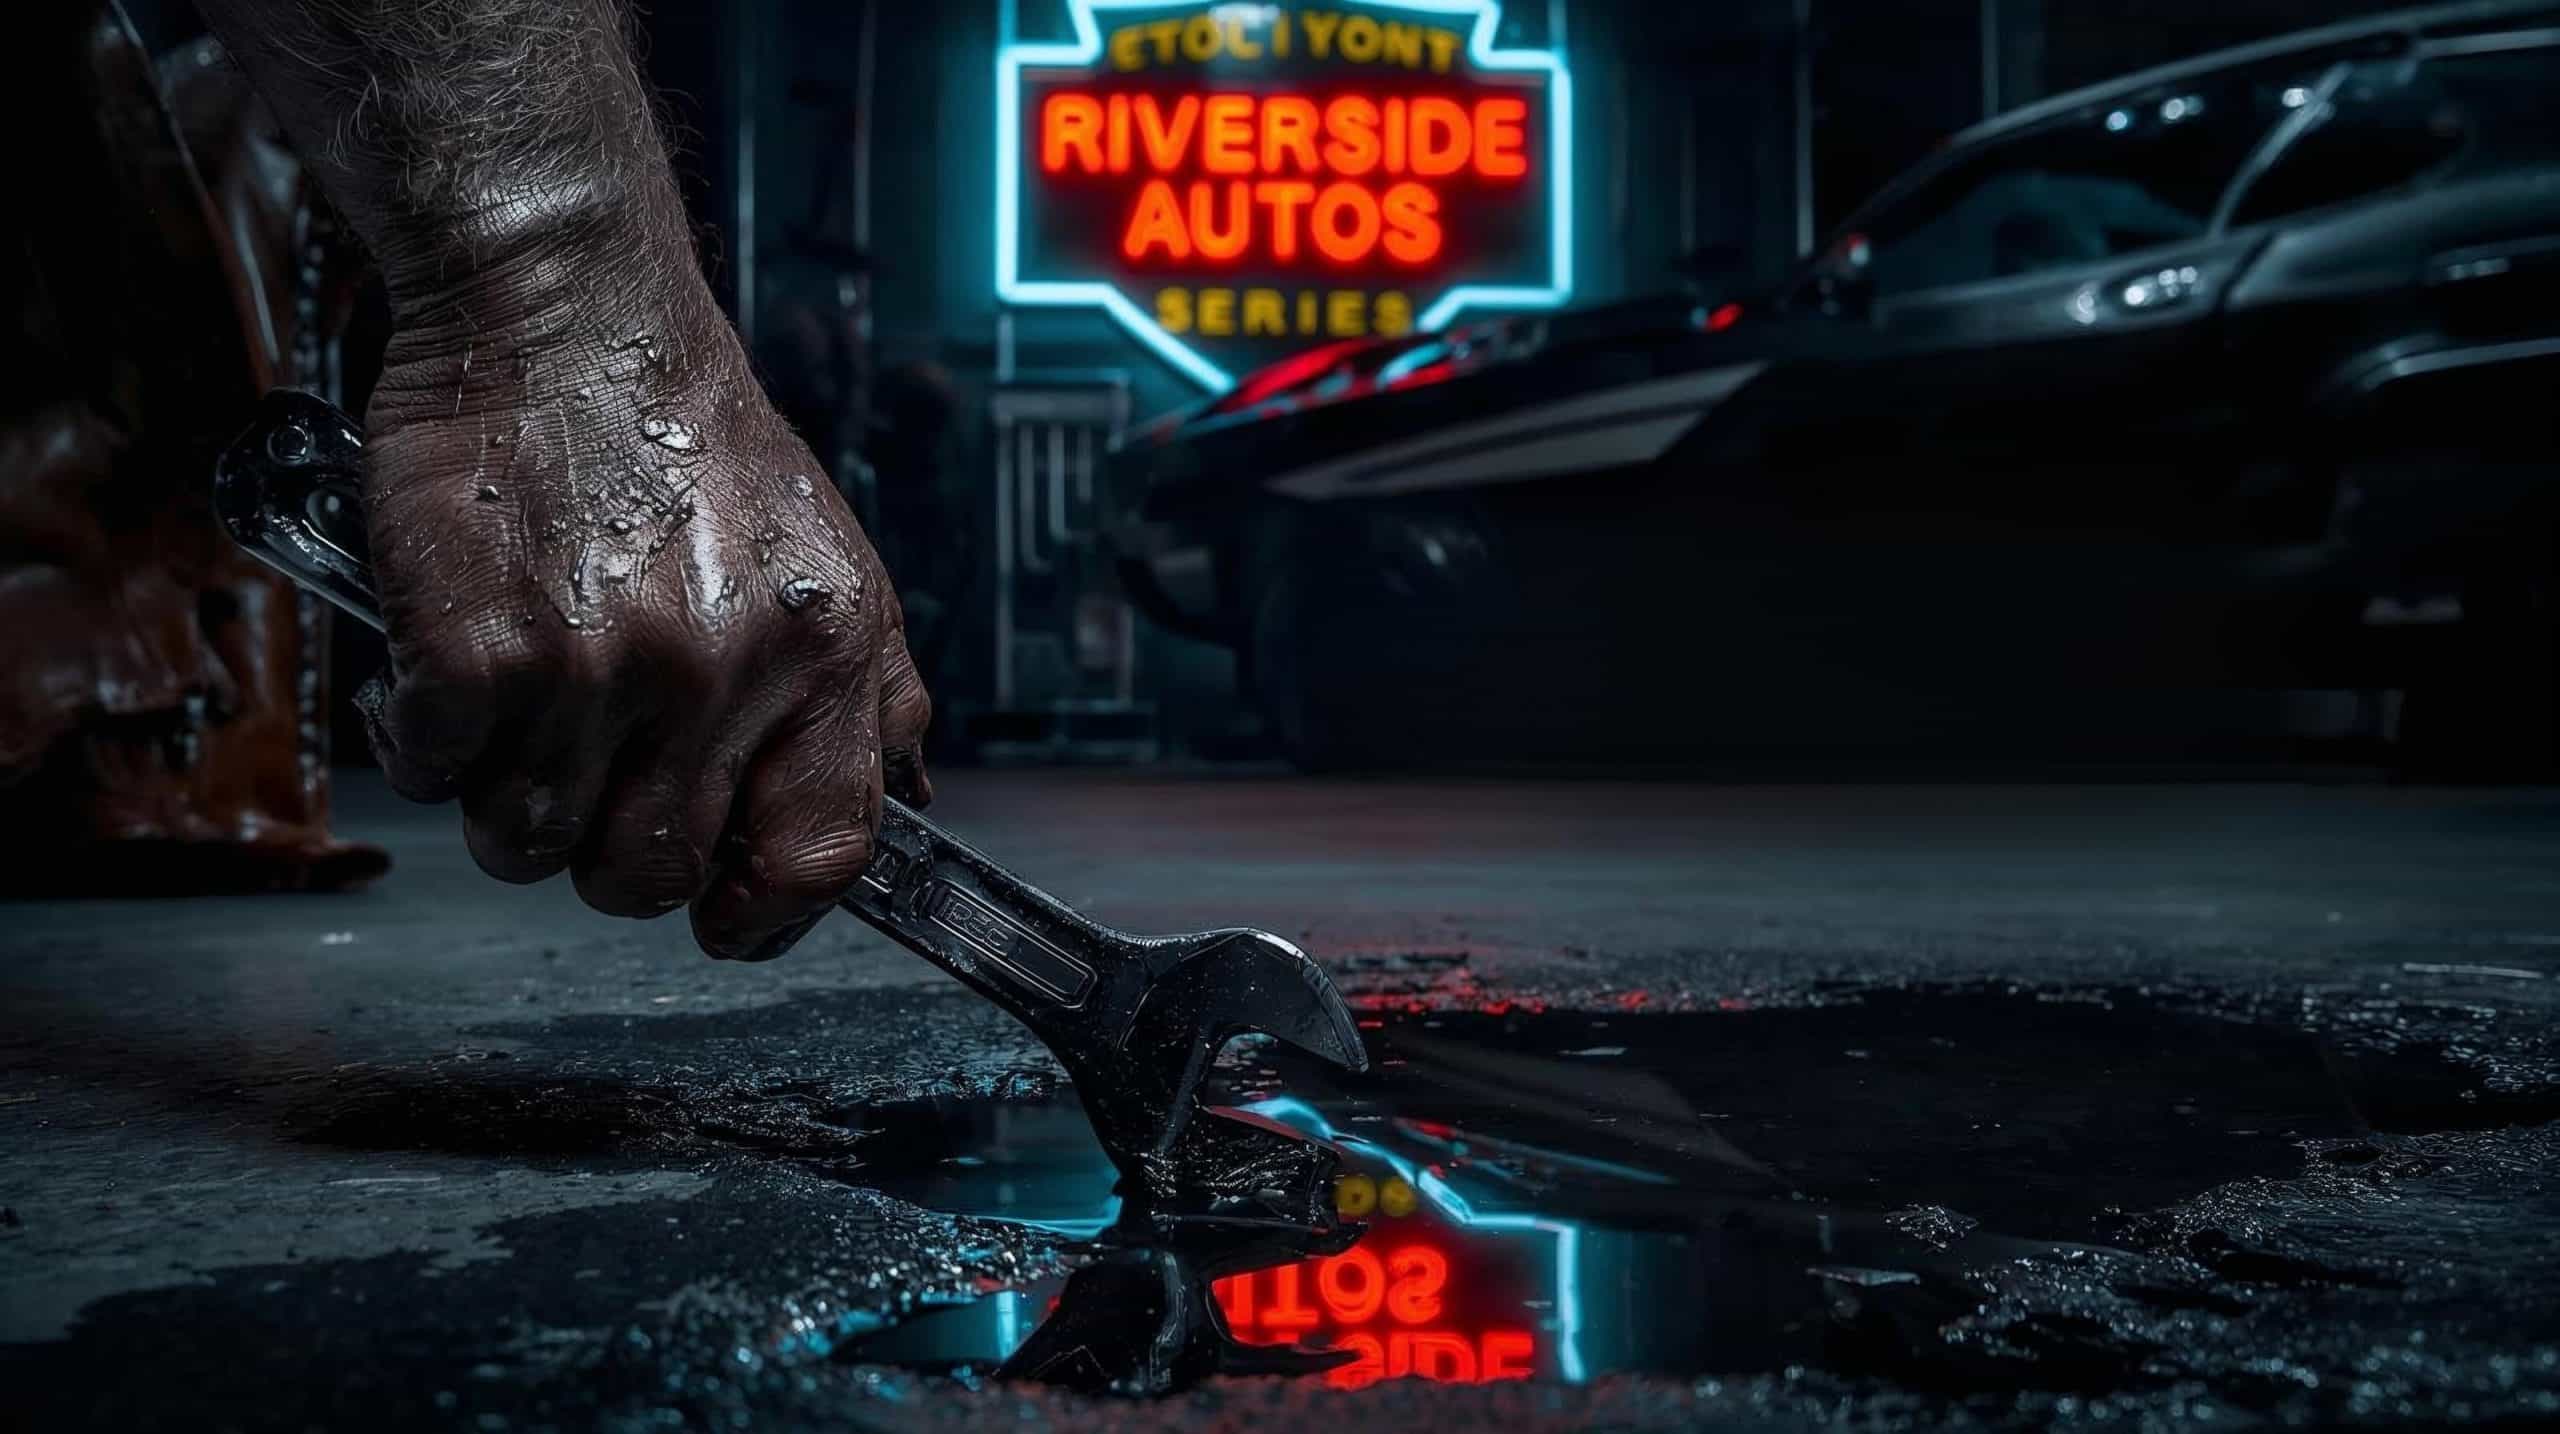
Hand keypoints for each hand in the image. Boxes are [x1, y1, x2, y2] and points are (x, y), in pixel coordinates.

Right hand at [355, 246, 929, 958]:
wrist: (567, 317)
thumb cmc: (693, 443)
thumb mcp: (834, 563)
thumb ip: (873, 695)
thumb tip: (902, 808)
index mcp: (819, 655)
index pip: (823, 851)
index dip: (768, 912)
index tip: (727, 915)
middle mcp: (716, 669)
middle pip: (650, 875)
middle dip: (612, 851)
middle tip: (596, 774)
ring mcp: (594, 666)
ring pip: (530, 845)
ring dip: (513, 800)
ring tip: (526, 710)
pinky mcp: (475, 650)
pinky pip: (437, 778)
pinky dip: (430, 743)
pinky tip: (456, 670)